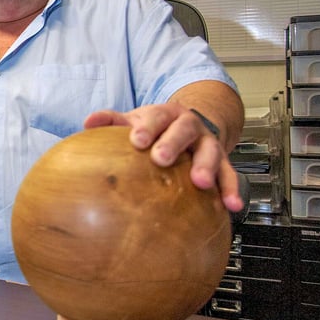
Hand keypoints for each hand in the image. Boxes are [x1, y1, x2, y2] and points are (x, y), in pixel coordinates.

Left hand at [84, 105, 243, 212]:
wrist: (189, 125)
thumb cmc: (155, 127)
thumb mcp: (136, 121)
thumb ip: (113, 121)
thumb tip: (88, 122)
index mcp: (166, 114)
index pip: (156, 117)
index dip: (147, 127)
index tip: (136, 140)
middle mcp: (190, 126)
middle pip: (184, 130)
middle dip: (173, 143)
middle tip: (161, 158)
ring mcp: (208, 144)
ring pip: (211, 152)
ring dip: (207, 167)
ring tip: (200, 183)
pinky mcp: (221, 162)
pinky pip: (228, 175)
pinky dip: (230, 190)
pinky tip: (231, 205)